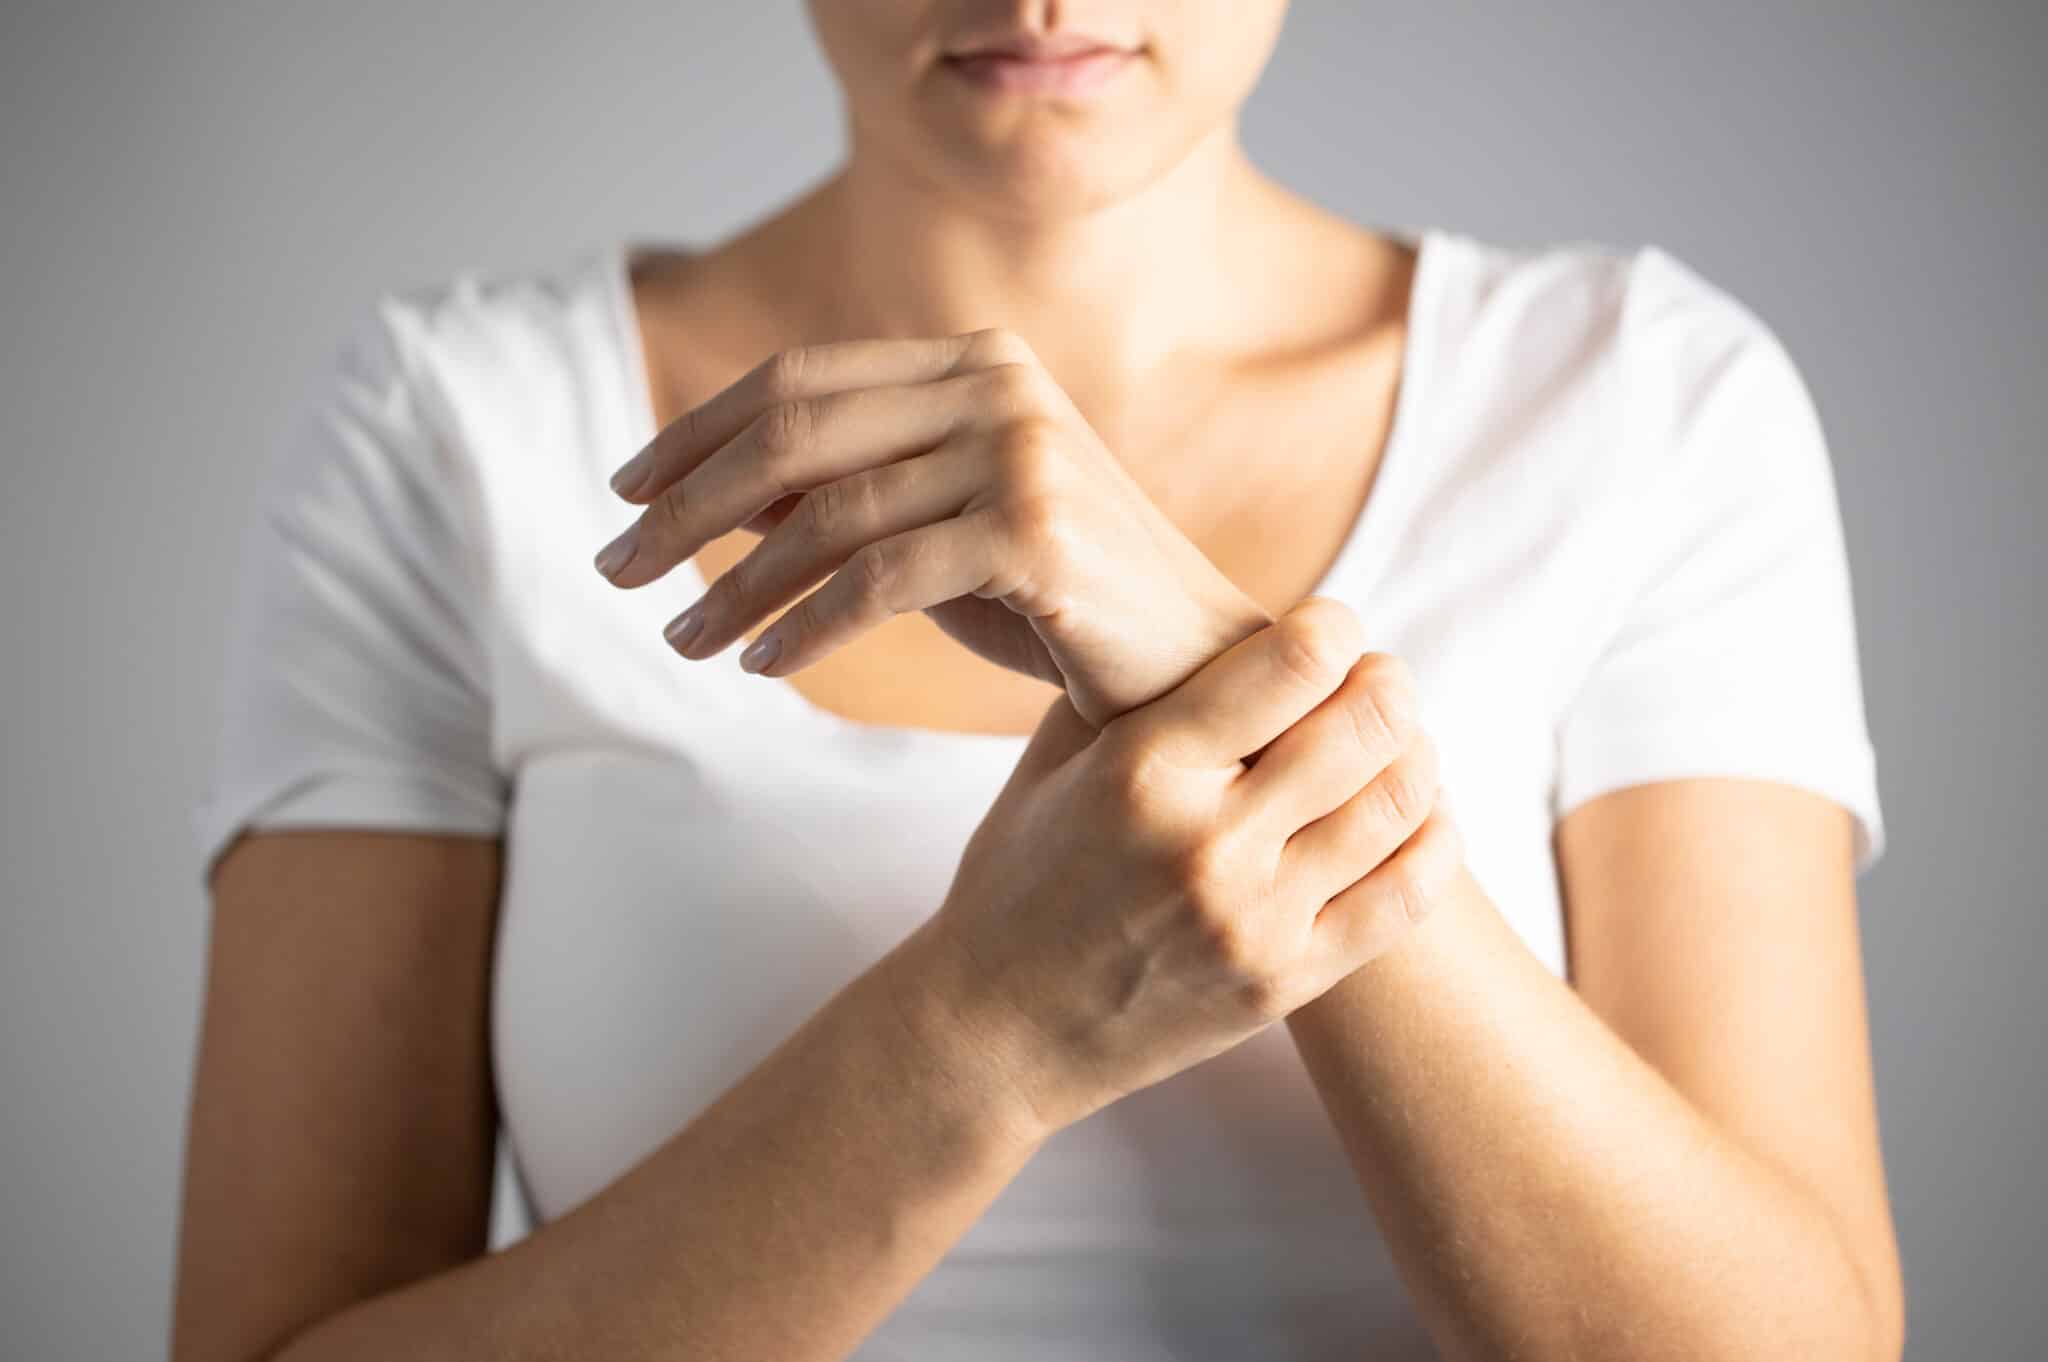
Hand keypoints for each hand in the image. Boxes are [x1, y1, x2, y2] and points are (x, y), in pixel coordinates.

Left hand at [594, 329, 1269, 726]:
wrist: (1197, 671)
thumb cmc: (1061, 604)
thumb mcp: (940, 530)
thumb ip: (850, 491)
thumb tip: (712, 490)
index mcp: (976, 361)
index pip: (799, 380)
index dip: (696, 433)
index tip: (624, 492)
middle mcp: (1000, 386)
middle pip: (796, 435)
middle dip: (686, 507)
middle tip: (613, 568)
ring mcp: (1025, 453)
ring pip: (828, 515)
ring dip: (734, 586)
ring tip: (680, 641)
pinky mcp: (1039, 532)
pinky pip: (879, 580)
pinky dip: (804, 627)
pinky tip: (761, 666)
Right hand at [900, 597, 1462, 1137]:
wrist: (997, 1031)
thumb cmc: (1021, 876)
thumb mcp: (1056, 758)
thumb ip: (1141, 685)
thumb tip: (1230, 612)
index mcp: (1142, 769)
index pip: (1296, 662)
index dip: (1336, 626)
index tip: (1331, 627)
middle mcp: (1205, 842)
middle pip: (1369, 722)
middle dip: (1388, 682)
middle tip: (1377, 679)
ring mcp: (1253, 921)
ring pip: (1401, 802)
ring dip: (1415, 752)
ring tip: (1396, 741)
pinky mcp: (1285, 982)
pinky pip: (1408, 894)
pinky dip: (1434, 836)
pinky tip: (1418, 813)